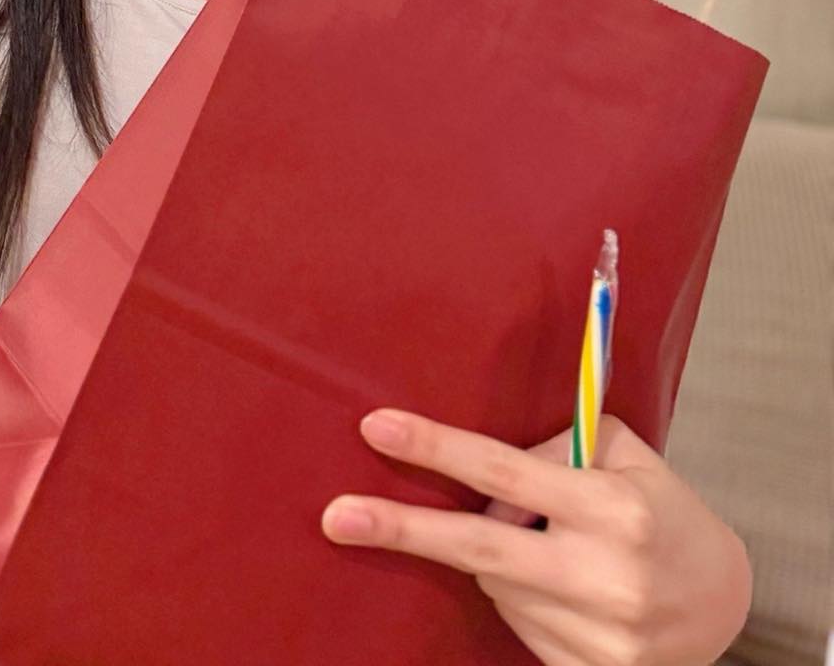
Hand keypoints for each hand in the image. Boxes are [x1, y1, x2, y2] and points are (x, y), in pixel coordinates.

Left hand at [320, 408, 752, 665]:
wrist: (725, 604)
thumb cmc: (662, 510)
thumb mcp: (624, 455)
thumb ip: (555, 449)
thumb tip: (478, 470)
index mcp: (612, 507)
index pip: (505, 471)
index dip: (438, 448)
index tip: (376, 428)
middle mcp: (603, 574)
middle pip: (480, 547)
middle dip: (403, 530)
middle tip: (337, 517)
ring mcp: (598, 635)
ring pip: (496, 583)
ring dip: (499, 559)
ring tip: (554, 547)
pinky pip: (518, 625)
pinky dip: (525, 599)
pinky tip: (568, 591)